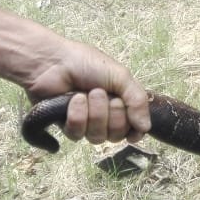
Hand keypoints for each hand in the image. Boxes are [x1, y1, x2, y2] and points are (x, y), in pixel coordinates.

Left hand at [26, 41, 150, 144]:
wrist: (53, 62)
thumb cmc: (87, 64)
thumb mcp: (120, 77)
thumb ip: (137, 101)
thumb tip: (146, 128)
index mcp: (121, 102)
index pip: (133, 128)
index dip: (134, 129)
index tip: (134, 127)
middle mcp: (105, 115)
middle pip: (117, 134)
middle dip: (113, 115)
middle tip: (102, 94)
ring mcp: (86, 122)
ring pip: (97, 137)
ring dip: (94, 114)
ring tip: (86, 95)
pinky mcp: (67, 126)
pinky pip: (77, 134)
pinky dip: (77, 116)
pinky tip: (74, 100)